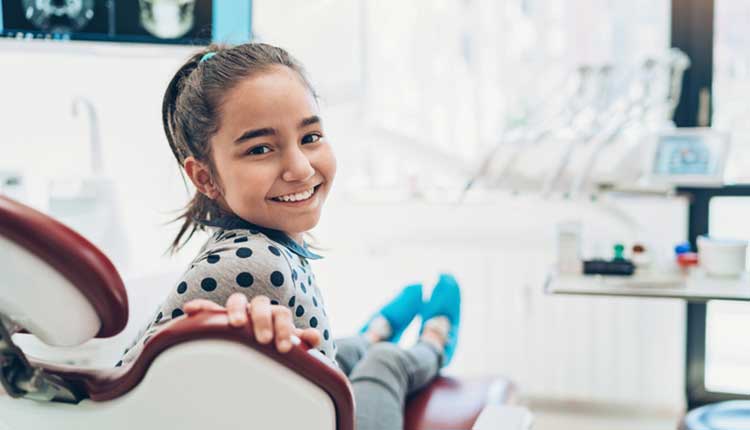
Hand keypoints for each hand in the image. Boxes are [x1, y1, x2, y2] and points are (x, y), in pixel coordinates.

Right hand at [184, 293, 321, 352]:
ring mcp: (237, 311)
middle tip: (264, 340)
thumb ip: (300, 339)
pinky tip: (190, 309)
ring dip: (237, 309)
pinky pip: (208, 308)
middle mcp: (256, 309)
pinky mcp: (218, 317)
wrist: (253, 345)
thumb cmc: (270, 344)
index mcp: (274, 314)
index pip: (281, 313)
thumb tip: (314, 337)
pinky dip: (201, 307)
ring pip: (237, 300)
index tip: (282, 348)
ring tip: (236, 324)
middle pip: (261, 304)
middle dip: (263, 320)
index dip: (283, 328)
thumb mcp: (285, 343)